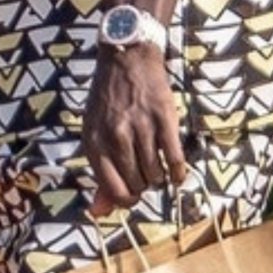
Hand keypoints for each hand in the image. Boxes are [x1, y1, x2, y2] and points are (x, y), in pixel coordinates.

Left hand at [82, 47, 187, 217]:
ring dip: (159, 177)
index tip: (134, 193)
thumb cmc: (108, 102)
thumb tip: (98, 213)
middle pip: (138, 185)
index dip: (127, 199)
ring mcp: (141, 127)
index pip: (114, 191)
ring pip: (156, 174)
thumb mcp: (95, 134)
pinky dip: (178, 172)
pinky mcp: (164, 119)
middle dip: (144, 184)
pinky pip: (175, 160)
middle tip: (145, 171)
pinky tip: (177, 171)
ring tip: (157, 165)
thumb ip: (100, 174)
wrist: (127, 59)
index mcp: (94, 143)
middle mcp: (116, 137)